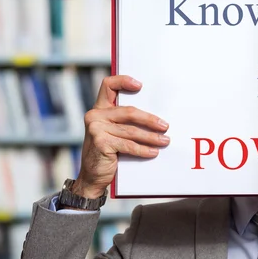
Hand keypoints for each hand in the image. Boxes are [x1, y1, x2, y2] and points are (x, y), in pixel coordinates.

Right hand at [73, 75, 169, 198]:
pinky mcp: (101, 142)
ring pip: (132, 130)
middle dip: (150, 119)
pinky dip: (143, 149)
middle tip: (165, 126)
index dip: (123, 81)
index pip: (108, 85)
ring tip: (165, 141)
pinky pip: (129, 145)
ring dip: (152, 137)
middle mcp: (95, 116)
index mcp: (99, 109)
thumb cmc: (107, 152)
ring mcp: (96, 129)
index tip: (140, 85)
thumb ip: (124, 122)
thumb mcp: (113, 133)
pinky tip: (154, 152)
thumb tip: (155, 119)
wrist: (92, 177)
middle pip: (129, 111)